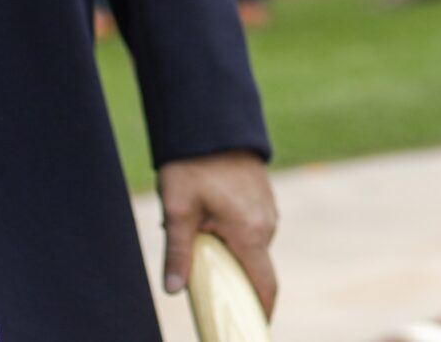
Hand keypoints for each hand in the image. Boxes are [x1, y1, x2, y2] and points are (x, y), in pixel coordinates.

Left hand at [158, 150, 279, 317]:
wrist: (211, 120)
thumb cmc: (193, 164)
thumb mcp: (178, 209)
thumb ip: (176, 251)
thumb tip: (173, 289)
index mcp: (250, 232)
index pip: (265, 285)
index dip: (261, 311)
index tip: (251, 327)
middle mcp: (266, 224)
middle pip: (255, 268)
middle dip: (234, 280)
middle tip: (207, 283)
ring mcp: (268, 209)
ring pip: (252, 247)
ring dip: (232, 254)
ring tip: (199, 238)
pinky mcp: (262, 198)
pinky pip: (253, 229)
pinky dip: (236, 237)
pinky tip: (209, 223)